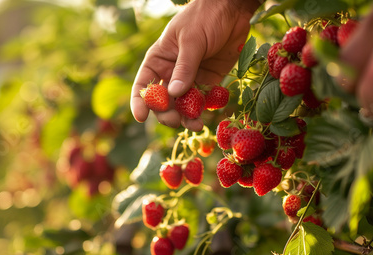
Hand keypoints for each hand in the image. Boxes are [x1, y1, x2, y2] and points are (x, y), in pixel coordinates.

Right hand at [130, 0, 259, 130]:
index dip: (140, 102)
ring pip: (183, 106)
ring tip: (196, 124)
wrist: (232, 10)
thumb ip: (185, 67)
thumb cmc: (205, 17)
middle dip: (167, 113)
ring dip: (187, 117)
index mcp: (159, 60)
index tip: (141, 116)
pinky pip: (203, 102)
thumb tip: (175, 94)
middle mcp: (172, 73)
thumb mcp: (192, 40)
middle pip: (163, 102)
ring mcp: (190, 79)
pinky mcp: (209, 82)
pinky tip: (207, 116)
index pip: (143, 85)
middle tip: (176, 119)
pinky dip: (204, 111)